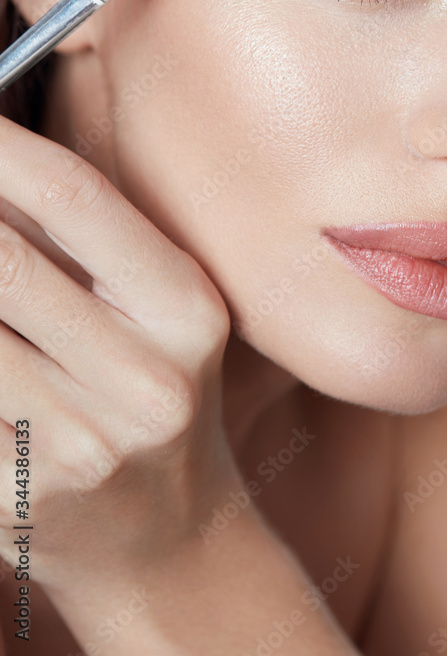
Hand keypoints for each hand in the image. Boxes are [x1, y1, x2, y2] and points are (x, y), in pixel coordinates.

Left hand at [0, 112, 233, 590]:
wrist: (167, 545)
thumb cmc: (154, 404)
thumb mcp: (152, 314)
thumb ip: (79, 243)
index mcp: (184, 310)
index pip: (74, 198)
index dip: (1, 146)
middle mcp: (142, 377)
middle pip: (2, 259)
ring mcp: (76, 444)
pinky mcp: (14, 495)